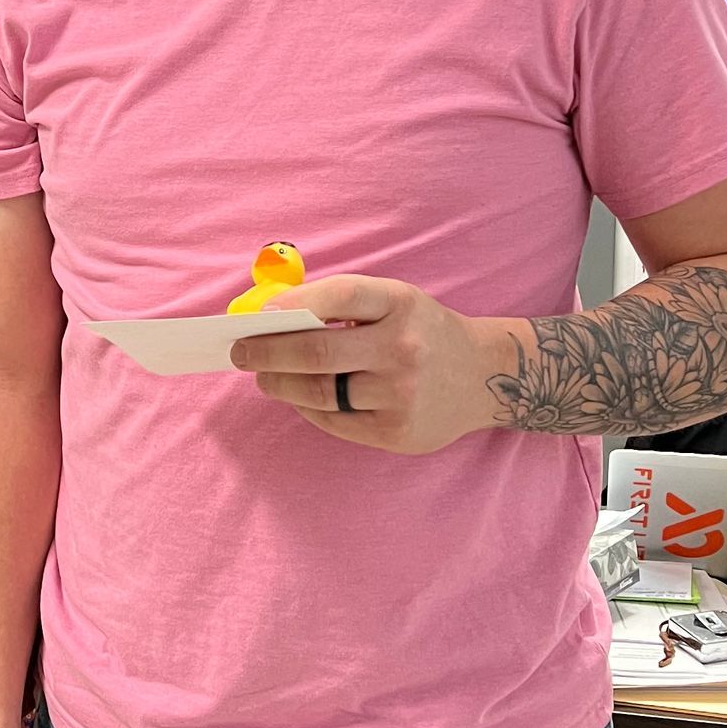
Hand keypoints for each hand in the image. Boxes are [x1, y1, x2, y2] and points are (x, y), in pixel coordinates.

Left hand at [230, 274, 508, 454]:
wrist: (485, 376)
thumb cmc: (422, 331)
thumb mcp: (394, 302)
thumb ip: (341, 305)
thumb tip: (270, 317)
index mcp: (401, 303)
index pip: (338, 295)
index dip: (291, 304)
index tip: (258, 315)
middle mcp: (404, 347)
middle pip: (315, 352)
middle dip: (265, 352)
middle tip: (241, 353)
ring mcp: (401, 394)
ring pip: (319, 392)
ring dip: (280, 384)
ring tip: (264, 377)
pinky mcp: (397, 432)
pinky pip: (335, 421)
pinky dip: (308, 409)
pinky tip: (300, 397)